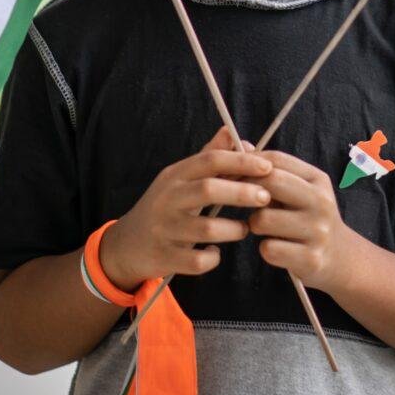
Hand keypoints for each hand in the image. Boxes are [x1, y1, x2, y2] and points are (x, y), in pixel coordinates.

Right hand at [100, 125, 272, 289]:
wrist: (126, 244)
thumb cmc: (164, 206)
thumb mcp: (180, 178)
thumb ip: (208, 157)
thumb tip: (233, 134)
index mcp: (175, 175)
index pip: (209, 160)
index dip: (240, 161)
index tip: (267, 166)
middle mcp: (168, 198)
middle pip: (208, 189)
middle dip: (241, 192)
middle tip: (266, 197)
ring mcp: (164, 228)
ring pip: (206, 228)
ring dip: (233, 229)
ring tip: (244, 228)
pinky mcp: (164, 257)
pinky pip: (196, 260)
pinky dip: (212, 258)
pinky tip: (216, 253)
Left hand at [247, 149, 348, 292]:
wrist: (341, 257)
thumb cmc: (308, 217)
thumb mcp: (300, 189)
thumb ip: (274, 170)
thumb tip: (243, 147)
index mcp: (317, 179)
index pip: (276, 159)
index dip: (248, 163)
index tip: (230, 171)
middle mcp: (321, 202)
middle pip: (271, 182)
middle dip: (247, 189)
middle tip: (239, 198)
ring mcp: (317, 231)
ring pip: (264, 219)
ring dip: (254, 223)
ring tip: (262, 225)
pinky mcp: (311, 258)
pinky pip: (269, 249)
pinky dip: (265, 248)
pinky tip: (274, 247)